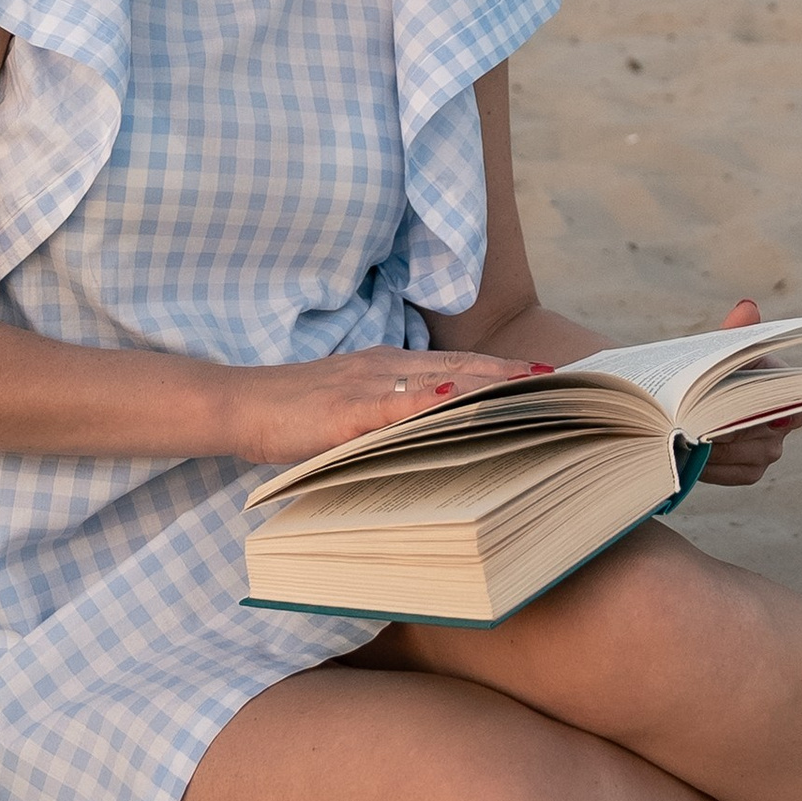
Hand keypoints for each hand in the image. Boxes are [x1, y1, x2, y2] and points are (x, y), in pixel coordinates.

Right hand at [241, 342, 551, 471]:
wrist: (241, 403)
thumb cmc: (294, 413)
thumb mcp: (353, 411)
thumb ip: (391, 417)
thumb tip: (434, 435)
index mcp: (391, 367)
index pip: (460, 366)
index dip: (503, 370)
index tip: (545, 377)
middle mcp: (388, 366)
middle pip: (464, 367)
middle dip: (512, 375)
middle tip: (560, 383)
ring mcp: (370, 384)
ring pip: (441, 380)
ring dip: (488, 384)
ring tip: (531, 390)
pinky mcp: (349, 408)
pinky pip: (399, 405)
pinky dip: (432, 402)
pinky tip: (461, 402)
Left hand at [696, 298, 801, 487]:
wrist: (681, 405)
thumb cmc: (705, 374)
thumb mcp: (715, 353)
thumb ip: (733, 335)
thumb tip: (748, 308)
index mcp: (779, 384)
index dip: (799, 409)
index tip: (776, 417)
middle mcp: (781, 420)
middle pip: (771, 434)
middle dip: (736, 429)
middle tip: (704, 424)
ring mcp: (767, 448)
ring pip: (753, 455)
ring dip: (720, 449)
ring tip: (688, 438)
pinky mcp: (750, 470)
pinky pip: (738, 473)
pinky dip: (714, 467)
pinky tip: (691, 457)